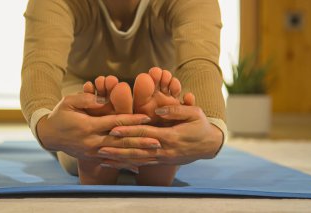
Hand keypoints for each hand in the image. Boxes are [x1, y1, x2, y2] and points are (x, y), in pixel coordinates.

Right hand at [36, 93, 161, 171]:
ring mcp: (93, 152)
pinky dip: (126, 163)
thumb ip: (87, 99)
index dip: (131, 119)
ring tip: (154, 155)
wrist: (49, 135)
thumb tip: (104, 98)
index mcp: (88, 126)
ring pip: (119, 154)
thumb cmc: (60, 114)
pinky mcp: (93, 157)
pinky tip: (139, 165)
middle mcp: (92, 141)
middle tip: (158, 141)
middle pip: (121, 142)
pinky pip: (112, 161)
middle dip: (140, 142)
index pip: (114, 122)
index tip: (147, 118)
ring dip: (137, 155)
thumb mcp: (69, 101)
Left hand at [96, 94, 223, 166]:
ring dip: (120, 160)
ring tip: (103, 158)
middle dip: (118, 149)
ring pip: (138, 160)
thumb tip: (157, 111)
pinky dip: (129, 164)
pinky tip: (118, 164)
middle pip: (137, 150)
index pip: (145, 134)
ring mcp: (163, 158)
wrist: (209, 145)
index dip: (129, 132)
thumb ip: (176, 110)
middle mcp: (164, 150)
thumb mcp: (194, 113)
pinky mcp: (163, 161)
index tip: (113, 129)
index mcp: (171, 136)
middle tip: (101, 147)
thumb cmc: (201, 126)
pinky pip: (143, 164)